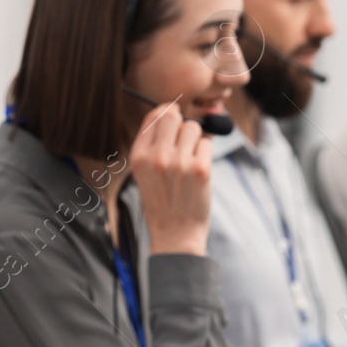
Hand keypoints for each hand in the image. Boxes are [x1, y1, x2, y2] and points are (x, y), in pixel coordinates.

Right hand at [129, 101, 212, 255]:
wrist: (175, 234)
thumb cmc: (161, 204)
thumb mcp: (143, 175)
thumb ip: (151, 146)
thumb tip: (170, 113)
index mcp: (138, 157)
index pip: (153, 117)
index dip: (166, 111)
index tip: (173, 114)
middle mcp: (157, 157)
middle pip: (173, 116)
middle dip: (182, 123)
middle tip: (185, 138)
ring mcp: (180, 163)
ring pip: (193, 128)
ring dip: (195, 139)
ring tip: (191, 159)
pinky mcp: (201, 170)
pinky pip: (207, 143)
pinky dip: (205, 153)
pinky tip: (199, 169)